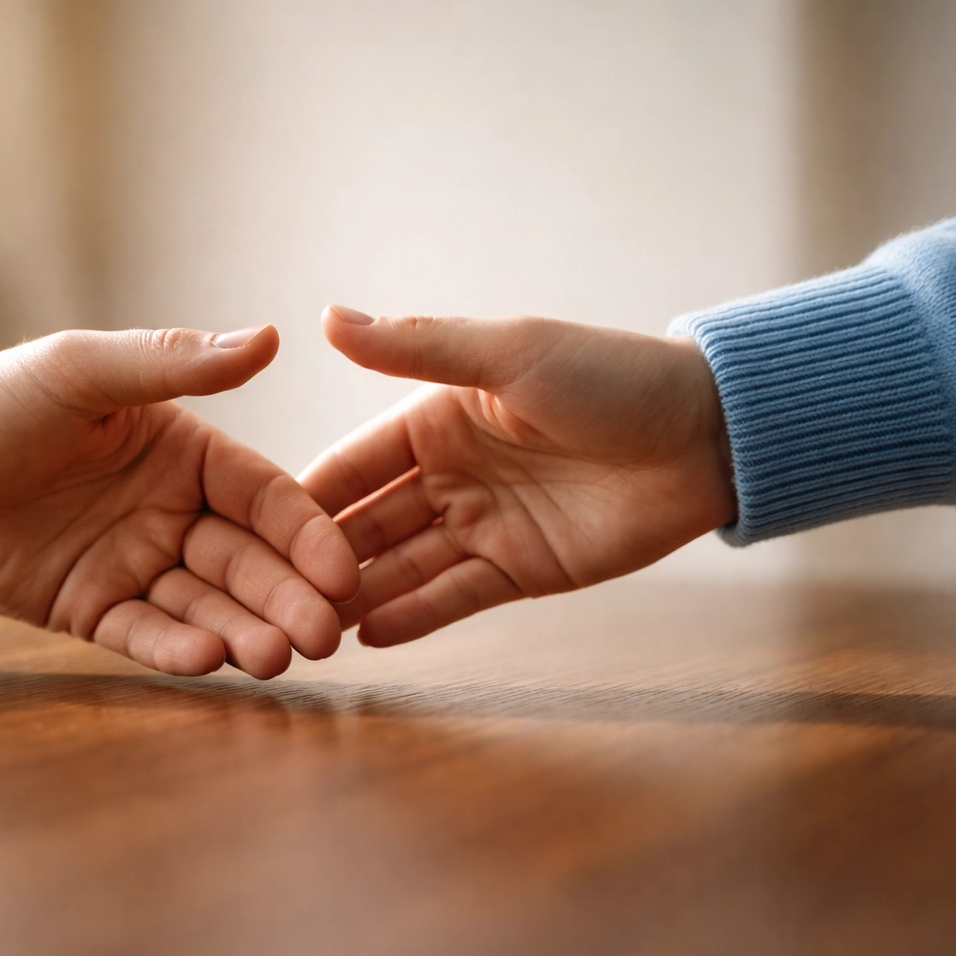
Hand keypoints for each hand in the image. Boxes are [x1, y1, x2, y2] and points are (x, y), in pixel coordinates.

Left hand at [0, 325, 358, 678]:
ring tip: (274, 658)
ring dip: (244, 632)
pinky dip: (175, 648)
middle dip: (289, 599)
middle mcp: (174, 513)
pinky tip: (206, 660)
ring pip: (207, 605)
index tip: (341, 571)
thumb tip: (269, 337)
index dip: (306, 535)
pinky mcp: (92, 609)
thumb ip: (173, 361)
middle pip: (249, 562)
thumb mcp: (84, 372)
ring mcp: (136, 565)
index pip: (266, 498)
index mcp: (188, 454)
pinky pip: (143, 633)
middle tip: (322, 637)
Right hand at [299, 307, 735, 646]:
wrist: (707, 437)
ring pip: (403, 565)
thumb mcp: (510, 356)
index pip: (353, 463)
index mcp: (436, 418)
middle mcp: (449, 475)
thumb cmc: (612, 378)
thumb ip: (419, 350)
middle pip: (368, 522)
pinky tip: (367, 636)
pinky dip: (413, 616)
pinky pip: (454, 596)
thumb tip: (329, 320)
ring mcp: (482, 526)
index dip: (307, 495)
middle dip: (321, 558)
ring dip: (356, 594)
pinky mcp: (520, 570)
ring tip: (304, 626)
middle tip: (265, 596)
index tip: (249, 527)